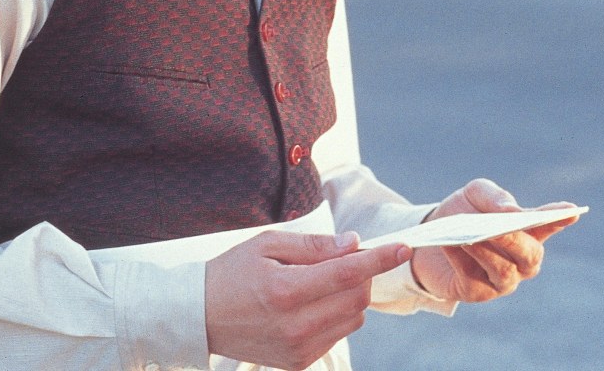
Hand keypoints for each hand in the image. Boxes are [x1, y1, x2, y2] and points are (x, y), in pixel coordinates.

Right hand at [205, 230, 410, 370]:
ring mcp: (298, 348)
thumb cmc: (232, 272)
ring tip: (322, 280)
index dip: (380, 258)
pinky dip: (337, 314)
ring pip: (354, 318)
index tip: (402, 246)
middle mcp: (295, 325)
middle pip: (358, 298)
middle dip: (363, 273)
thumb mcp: (268, 244)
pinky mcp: (299, 362)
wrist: (201, 316)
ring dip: (352, 295)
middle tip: (343, 256)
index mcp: (286, 291)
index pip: (348, 273)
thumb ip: (314, 245)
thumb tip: (353, 244)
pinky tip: (312, 302)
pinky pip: (338, 334)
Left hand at [410, 178, 577, 303]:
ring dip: (486, 253)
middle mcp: (522, 261)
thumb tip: (510, 211)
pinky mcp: (477, 292)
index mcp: (528, 232)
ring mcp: (502, 280)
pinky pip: (472, 279)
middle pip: (530, 255)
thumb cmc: (464, 212)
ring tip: (468, 238)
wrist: (429, 235)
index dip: (561, 218)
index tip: (573, 211)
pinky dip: (460, 260)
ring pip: (503, 271)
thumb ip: (495, 197)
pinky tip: (450, 245)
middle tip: (499, 228)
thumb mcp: (475, 194)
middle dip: (515, 241)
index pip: (550, 224)